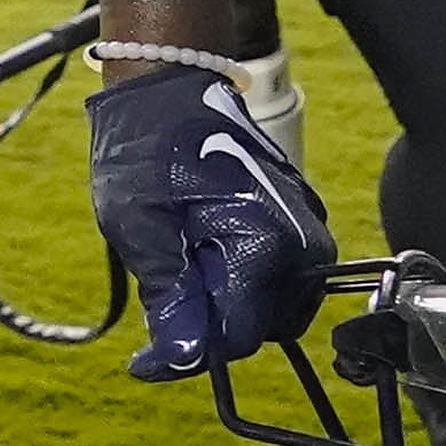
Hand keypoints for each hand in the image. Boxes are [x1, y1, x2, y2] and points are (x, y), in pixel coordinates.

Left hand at [92, 64, 334, 381]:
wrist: (171, 85)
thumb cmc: (149, 147)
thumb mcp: (140, 227)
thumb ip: (169, 296)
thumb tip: (181, 358)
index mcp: (266, 245)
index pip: (236, 336)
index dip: (189, 353)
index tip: (144, 360)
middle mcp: (302, 244)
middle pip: (259, 326)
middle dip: (209, 324)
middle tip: (160, 293)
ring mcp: (306, 232)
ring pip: (269, 307)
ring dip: (223, 303)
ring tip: (178, 263)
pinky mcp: (297, 224)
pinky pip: (274, 278)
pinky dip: (236, 280)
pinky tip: (198, 250)